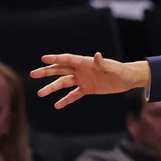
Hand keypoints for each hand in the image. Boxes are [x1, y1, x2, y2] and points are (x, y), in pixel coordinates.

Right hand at [30, 53, 150, 108]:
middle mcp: (81, 70)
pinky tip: (56, 105)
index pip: (67, 60)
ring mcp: (82, 80)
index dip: (56, 59)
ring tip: (40, 93)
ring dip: (52, 88)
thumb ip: (102, 64)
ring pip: (63, 83)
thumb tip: (97, 55)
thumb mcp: (112, 68)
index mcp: (85, 62)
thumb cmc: (121, 71)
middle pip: (60, 70)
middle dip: (46, 72)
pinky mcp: (87, 89)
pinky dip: (65, 100)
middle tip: (33, 74)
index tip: (43, 59)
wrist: (127, 80)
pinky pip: (73, 95)